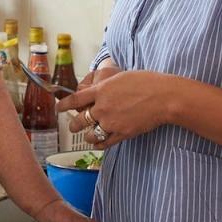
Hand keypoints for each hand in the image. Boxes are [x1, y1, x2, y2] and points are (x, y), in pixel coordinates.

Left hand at [58, 70, 174, 147]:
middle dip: (73, 125)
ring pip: (90, 134)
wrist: (164, 97)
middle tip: (73, 126)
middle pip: (78, 121)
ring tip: (87, 136)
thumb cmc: (147, 82)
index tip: (58, 108)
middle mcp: (102, 108)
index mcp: (101, 91)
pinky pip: (104, 143)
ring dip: (86, 136)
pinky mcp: (122, 134)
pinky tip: (97, 144)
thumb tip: (97, 91)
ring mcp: (111, 122)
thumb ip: (106, 87)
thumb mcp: (121, 77)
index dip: (63, 105)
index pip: (74, 100)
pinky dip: (98, 144)